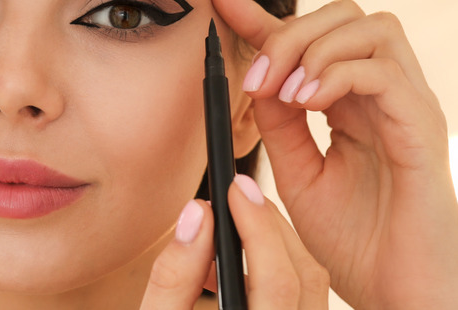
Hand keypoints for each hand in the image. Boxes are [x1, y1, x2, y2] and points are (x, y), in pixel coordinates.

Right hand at [140, 175, 328, 308]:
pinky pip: (304, 303)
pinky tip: (243, 265)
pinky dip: (281, 272)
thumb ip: (173, 274)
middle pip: (306, 277)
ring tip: (235, 225)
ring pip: (313, 288)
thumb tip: (197, 213)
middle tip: (238, 193)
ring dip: (278, 246)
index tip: (233, 188)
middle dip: (272, 225)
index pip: (278, 280)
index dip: (258, 225)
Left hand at [211, 0, 457, 307]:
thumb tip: (255, 78)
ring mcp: (407, 105)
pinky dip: (337, 76)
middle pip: (345, 14)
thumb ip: (279, 124)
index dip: (260, 11)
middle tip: (255, 78)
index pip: (308, 36)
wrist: (394, 291)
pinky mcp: (422, 128)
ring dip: (314, 49)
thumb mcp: (298, 172)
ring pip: (371, 27)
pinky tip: (306, 104)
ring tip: (283, 93)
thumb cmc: (353, 238)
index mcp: (351, 100)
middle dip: (289, 31)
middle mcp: (382, 93)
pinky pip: (384, 71)